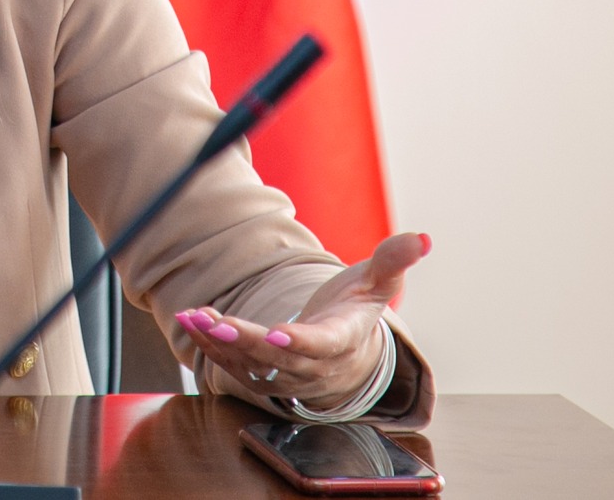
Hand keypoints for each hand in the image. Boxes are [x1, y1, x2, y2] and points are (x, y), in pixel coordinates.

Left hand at [173, 231, 429, 410]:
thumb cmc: (356, 309)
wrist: (344, 352)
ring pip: (251, 366)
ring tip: (195, 317)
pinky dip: (210, 347)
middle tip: (219, 323)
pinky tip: (191, 320)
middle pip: (278, 360)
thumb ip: (394, 260)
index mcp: (343, 340)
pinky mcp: (263, 376)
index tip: (277, 332)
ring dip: (219, 343)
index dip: (300, 342)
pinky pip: (234, 366)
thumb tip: (422, 238)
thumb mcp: (378, 283)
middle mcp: (313, 365)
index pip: (322, 346)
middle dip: (246, 342)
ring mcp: (286, 376)